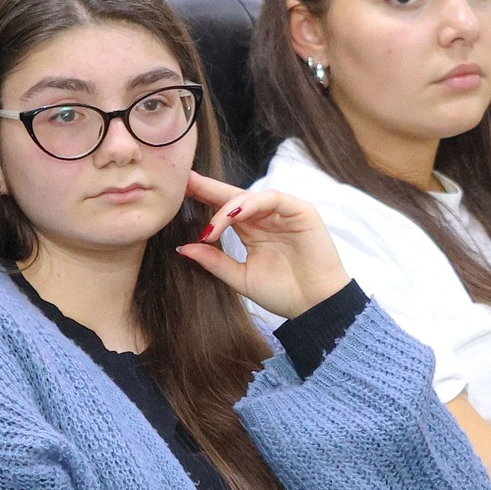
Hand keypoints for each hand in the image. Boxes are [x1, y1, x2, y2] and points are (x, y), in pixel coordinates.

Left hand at [176, 173, 351, 320]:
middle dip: (207, 188)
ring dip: (228, 208)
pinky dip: (253, 203)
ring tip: (213, 227)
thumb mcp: (240, 278)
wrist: (315, 306)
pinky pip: (273, 198)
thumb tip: (182, 247)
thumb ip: (214, 262)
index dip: (201, 198)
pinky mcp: (300, 211)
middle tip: (182, 183)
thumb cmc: (283, 293)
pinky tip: (237, 215)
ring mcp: (283, 213)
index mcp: (251, 231)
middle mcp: (265, 218)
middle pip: (232, 196)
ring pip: (250, 196)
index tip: (175, 193)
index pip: (223, 208)